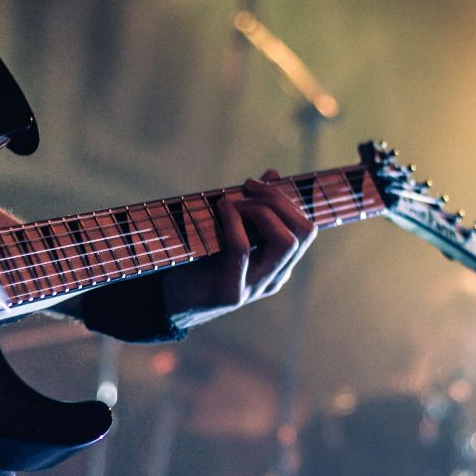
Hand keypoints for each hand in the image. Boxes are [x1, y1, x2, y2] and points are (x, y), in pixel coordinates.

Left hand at [161, 170, 316, 328]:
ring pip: (285, 242)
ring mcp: (256, 287)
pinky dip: (234, 223)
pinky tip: (221, 210)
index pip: (306, 228)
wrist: (169, 300)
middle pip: (304, 232)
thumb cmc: (199, 260)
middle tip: (248, 188)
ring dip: (260, 211)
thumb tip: (274, 174)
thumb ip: (253, 206)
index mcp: (279, 263)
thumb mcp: (230, 229)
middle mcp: (274, 276)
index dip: (287, 199)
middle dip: (278, 200)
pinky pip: (243, 250)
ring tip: (233, 203)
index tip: (257, 183)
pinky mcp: (231, 293)